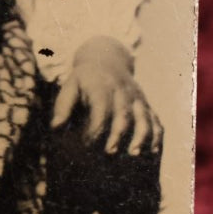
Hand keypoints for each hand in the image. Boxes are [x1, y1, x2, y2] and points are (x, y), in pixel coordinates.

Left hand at [50, 36, 162, 156]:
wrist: (107, 59)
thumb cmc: (84, 80)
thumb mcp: (70, 86)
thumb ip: (63, 107)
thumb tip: (56, 128)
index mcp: (101, 87)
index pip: (100, 110)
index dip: (94, 129)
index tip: (86, 146)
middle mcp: (122, 92)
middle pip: (123, 115)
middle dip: (117, 135)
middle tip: (109, 154)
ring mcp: (137, 98)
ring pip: (143, 117)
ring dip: (141, 136)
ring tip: (134, 154)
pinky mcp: (146, 104)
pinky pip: (155, 119)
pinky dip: (156, 135)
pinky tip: (152, 151)